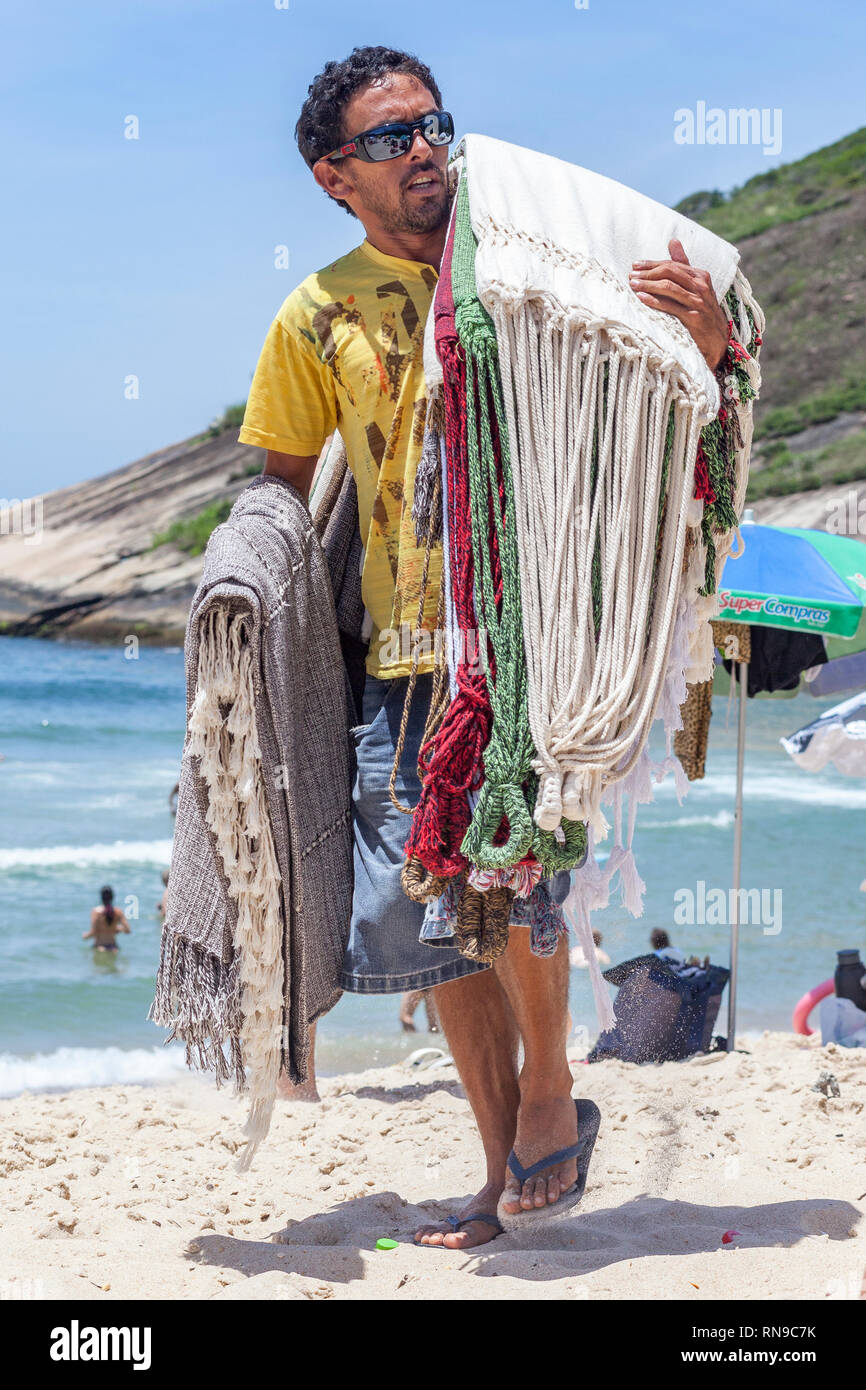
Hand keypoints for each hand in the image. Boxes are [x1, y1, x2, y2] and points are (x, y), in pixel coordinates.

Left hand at [629, 239, 728, 370]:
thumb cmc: (702, 312)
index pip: (673, 265)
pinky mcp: (694, 318)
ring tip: (632, 284)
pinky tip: (641, 298)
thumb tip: (673, 240)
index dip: (652, 264)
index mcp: (701, 276)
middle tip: (631, 275)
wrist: (717, 341)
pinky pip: (670, 306)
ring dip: (648, 285)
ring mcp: (698, 302)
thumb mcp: (696, 287)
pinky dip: (654, 301)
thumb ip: (684, 265)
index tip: (635, 265)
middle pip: (670, 272)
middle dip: (648, 272)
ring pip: (669, 287)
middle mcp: (701, 286)